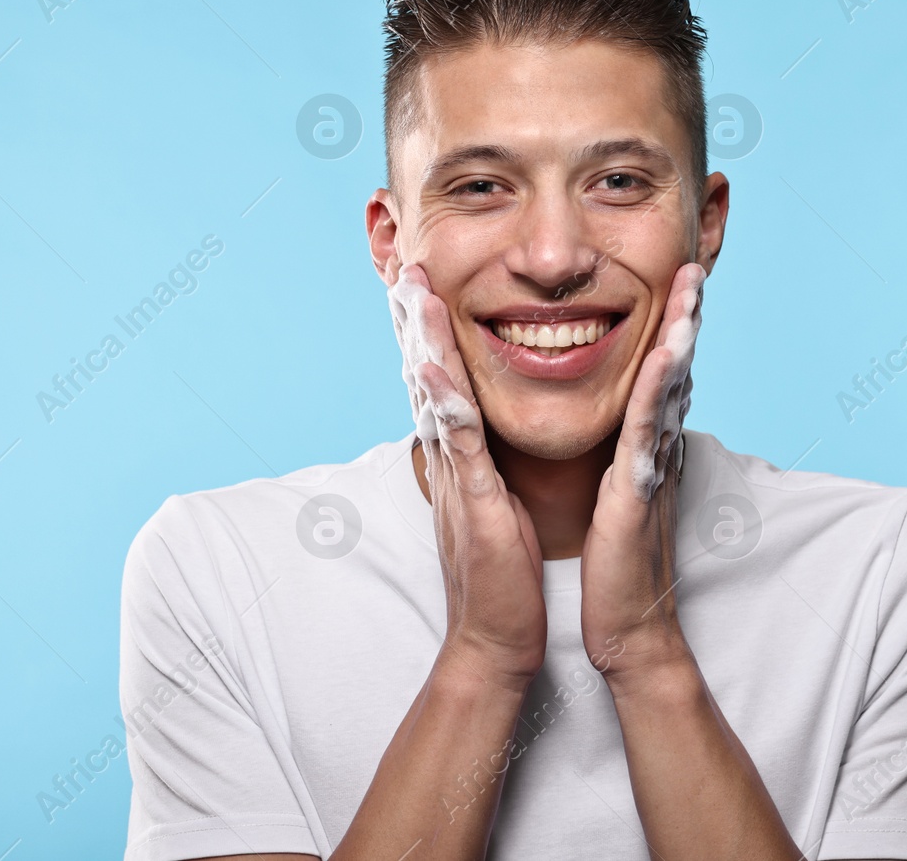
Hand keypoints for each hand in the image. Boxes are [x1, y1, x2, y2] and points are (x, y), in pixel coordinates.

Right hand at [388, 263, 547, 688]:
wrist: (496, 641)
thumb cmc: (503, 576)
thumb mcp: (494, 506)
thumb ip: (484, 467)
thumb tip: (482, 440)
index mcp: (460, 459)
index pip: (442, 382)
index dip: (431, 332)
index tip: (425, 284)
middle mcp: (449, 461)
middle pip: (426, 376)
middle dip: (416, 320)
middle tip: (404, 265)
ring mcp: (456, 479)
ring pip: (436, 396)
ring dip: (423, 341)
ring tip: (414, 291)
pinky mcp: (472, 503)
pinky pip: (458, 444)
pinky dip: (445, 402)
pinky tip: (434, 366)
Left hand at [580, 262, 704, 680]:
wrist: (629, 630)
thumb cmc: (615, 567)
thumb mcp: (617, 497)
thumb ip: (625, 459)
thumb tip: (628, 431)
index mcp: (645, 446)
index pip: (657, 372)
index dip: (670, 324)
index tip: (674, 275)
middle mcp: (657, 448)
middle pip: (675, 367)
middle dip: (686, 313)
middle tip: (695, 259)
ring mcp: (653, 465)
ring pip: (669, 386)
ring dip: (683, 332)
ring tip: (692, 284)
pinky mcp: (639, 489)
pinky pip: (648, 427)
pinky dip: (659, 386)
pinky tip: (669, 350)